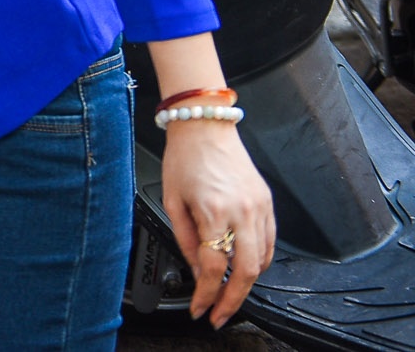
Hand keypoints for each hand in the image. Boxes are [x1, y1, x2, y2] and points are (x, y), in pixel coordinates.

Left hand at [162, 120, 274, 327]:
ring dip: (248, 283)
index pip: (214, 267)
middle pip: (247, 271)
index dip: (206, 295)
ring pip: (263, 260)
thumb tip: (198, 270)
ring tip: (230, 294)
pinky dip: (260, 261)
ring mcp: (259, 207)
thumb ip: (185, 239)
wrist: (205, 126)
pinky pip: (270, 242)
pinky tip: (246, 267)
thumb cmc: (184, 156)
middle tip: (220, 314)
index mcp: (213, 210)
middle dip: (233, 300)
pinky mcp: (268, 203)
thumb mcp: (172, 200)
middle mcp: (241, 210)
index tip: (200, 308)